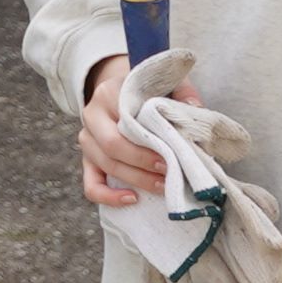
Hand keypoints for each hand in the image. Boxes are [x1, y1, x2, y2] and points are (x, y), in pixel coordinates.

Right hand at [72, 55, 171, 209]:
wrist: (122, 93)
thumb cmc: (147, 91)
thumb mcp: (164, 83)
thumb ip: (181, 92)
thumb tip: (194, 108)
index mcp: (107, 93)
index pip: (123, 120)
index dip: (147, 140)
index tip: (171, 151)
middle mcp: (91, 116)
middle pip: (111, 146)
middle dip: (142, 163)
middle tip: (169, 170)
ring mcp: (87, 140)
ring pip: (105, 165)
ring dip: (136, 180)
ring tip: (162, 185)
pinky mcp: (87, 160)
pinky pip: (91, 185)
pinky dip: (108, 197)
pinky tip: (132, 199)